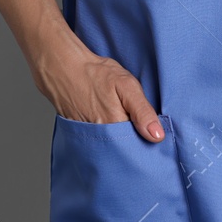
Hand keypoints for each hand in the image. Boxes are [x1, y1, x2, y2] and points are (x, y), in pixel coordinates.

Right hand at [31, 35, 165, 141]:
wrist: (64, 69)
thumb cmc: (96, 74)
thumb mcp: (126, 85)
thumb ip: (143, 111)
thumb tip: (157, 136)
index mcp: (116, 128)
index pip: (138, 148)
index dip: (146, 142)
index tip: (152, 136)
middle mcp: (101, 139)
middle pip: (124, 152)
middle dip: (133, 144)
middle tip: (135, 125)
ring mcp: (89, 139)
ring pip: (111, 149)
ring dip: (119, 143)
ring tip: (120, 124)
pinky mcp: (81, 136)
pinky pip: (97, 145)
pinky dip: (105, 139)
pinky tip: (108, 125)